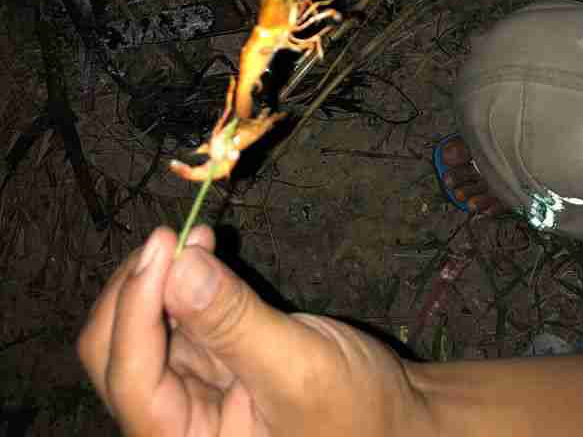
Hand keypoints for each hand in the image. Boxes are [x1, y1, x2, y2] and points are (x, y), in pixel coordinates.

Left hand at [77, 226, 428, 436]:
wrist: (396, 419)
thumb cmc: (355, 410)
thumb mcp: (299, 366)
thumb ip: (235, 322)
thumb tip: (178, 265)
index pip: (131, 377)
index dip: (135, 308)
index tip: (165, 243)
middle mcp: (174, 422)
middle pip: (117, 352)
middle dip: (138, 289)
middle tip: (175, 236)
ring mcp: (190, 390)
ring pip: (141, 326)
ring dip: (160, 275)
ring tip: (195, 235)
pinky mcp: (210, 361)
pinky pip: (178, 315)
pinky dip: (184, 277)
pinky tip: (204, 247)